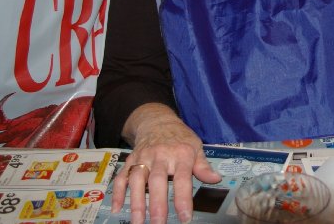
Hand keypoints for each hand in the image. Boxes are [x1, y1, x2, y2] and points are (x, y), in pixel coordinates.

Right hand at [110, 104, 221, 223]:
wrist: (157, 120)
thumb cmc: (180, 138)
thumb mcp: (196, 147)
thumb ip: (203, 166)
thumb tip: (215, 179)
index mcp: (180, 154)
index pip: (182, 178)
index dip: (183, 198)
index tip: (184, 217)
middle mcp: (160, 156)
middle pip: (157, 180)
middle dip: (157, 203)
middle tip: (158, 223)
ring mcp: (143, 158)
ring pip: (137, 179)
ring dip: (136, 201)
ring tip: (138, 221)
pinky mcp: (130, 160)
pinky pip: (121, 176)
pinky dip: (118, 192)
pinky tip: (117, 208)